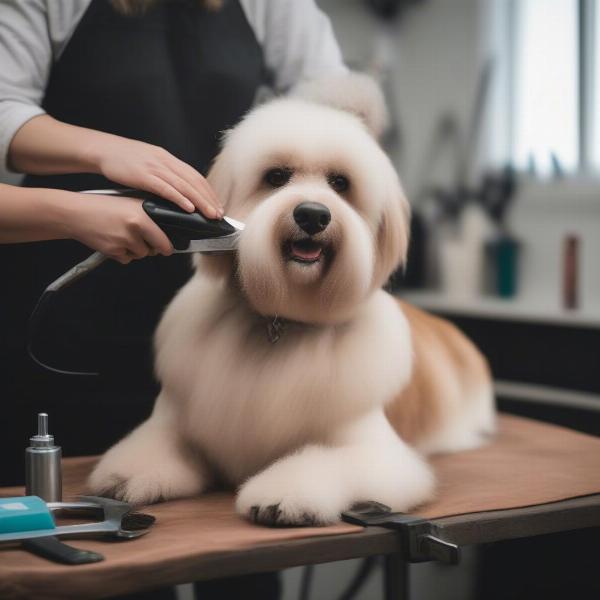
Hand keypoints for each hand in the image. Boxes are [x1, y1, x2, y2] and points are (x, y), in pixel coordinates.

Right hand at [67, 194, 173, 263]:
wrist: (77, 213)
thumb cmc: (104, 206)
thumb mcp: (131, 203)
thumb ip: (150, 215)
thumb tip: (166, 230)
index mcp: (141, 216)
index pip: (164, 241)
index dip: (167, 247)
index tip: (167, 248)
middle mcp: (133, 229)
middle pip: (154, 251)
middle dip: (152, 248)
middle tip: (143, 239)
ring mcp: (123, 242)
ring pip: (140, 255)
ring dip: (136, 250)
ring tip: (124, 235)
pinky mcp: (113, 252)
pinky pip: (127, 259)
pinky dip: (124, 254)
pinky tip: (115, 241)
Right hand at [95, 137, 222, 217]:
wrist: (103, 149)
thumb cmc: (125, 159)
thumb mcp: (150, 164)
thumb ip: (165, 175)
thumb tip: (178, 191)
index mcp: (169, 159)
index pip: (195, 176)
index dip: (208, 192)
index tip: (218, 205)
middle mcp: (166, 162)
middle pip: (194, 181)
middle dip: (209, 199)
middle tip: (220, 215)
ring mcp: (156, 168)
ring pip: (184, 186)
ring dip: (200, 201)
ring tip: (211, 214)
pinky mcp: (144, 175)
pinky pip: (166, 188)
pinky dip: (179, 198)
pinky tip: (189, 207)